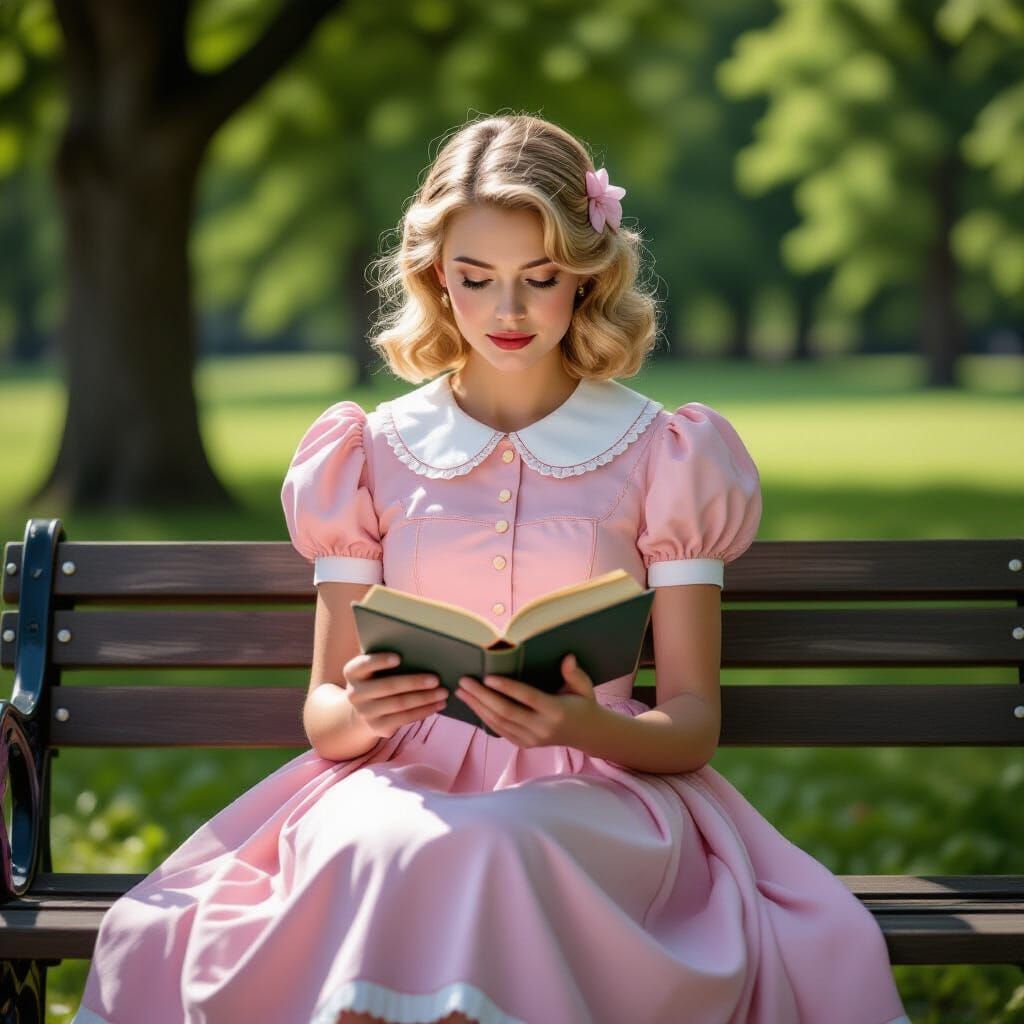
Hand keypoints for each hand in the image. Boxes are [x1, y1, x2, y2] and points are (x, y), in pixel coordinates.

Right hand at [343, 652, 448, 739]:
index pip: (364, 664)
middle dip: (414, 682)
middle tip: (436, 679)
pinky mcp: (377, 727)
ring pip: (400, 704)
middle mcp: (355, 693)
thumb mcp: (374, 669)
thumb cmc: (377, 679)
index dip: (380, 661)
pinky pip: (405, 718)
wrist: (363, 709)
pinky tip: (438, 705)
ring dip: (425, 698)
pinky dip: (424, 711)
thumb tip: (421, 651)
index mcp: (352, 672)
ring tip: (443, 693)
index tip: (399, 658)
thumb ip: (387, 659)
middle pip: (388, 686)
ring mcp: (365, 712)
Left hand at [454, 653, 598, 748]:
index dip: (507, 687)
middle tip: (464, 682)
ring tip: (462, 692)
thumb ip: (574, 674)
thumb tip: (568, 658)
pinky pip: (500, 731)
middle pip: (506, 711)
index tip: (487, 677)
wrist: (587, 734)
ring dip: (478, 707)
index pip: (527, 698)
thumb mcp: (584, 687)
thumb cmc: (583, 704)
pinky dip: (484, 718)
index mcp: (556, 711)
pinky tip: (473, 705)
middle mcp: (542, 728)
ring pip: (499, 723)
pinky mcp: (524, 745)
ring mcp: (532, 739)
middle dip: (482, 696)